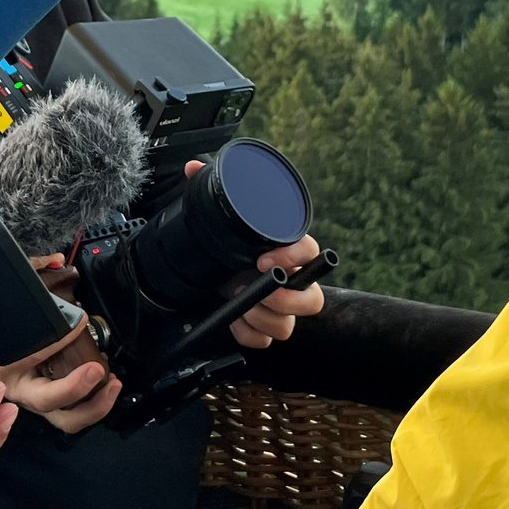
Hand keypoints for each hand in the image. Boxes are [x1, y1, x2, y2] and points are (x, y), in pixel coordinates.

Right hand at [0, 314, 121, 432]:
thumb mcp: (15, 334)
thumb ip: (47, 333)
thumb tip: (79, 325)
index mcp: (16, 387)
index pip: (46, 398)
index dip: (73, 387)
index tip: (94, 369)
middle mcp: (30, 399)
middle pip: (66, 420)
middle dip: (95, 407)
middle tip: (113, 384)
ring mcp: (42, 398)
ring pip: (73, 416)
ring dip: (98, 403)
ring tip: (113, 382)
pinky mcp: (52, 391)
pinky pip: (75, 402)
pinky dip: (93, 393)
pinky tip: (102, 376)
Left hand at [182, 160, 327, 348]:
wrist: (217, 272)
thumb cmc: (229, 244)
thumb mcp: (221, 214)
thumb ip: (212, 186)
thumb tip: (195, 167)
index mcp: (287, 253)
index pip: (310, 252)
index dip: (294, 257)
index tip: (266, 258)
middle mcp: (290, 283)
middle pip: (313, 299)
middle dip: (288, 299)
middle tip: (261, 289)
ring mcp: (280, 308)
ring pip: (289, 325)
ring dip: (264, 318)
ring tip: (241, 305)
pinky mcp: (264, 325)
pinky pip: (267, 341)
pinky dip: (250, 334)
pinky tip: (234, 321)